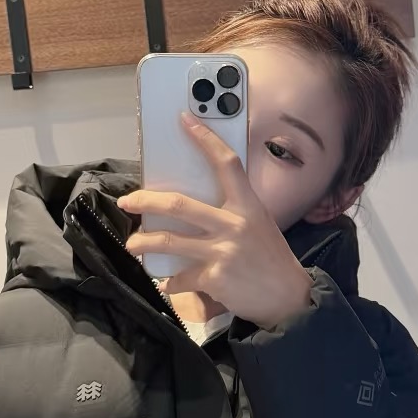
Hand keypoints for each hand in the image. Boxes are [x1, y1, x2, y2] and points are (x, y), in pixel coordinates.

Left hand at [117, 115, 315, 329]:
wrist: (289, 297)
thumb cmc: (270, 258)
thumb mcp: (258, 225)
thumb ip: (233, 212)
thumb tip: (193, 205)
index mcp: (247, 206)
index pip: (227, 164)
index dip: (205, 139)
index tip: (184, 120)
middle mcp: (234, 224)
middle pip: (179, 204)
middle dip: (146, 201)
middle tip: (128, 201)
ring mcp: (223, 251)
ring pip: (170, 241)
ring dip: (144, 242)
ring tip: (133, 244)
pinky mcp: (215, 277)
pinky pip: (181, 277)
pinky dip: (170, 282)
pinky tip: (166, 282)